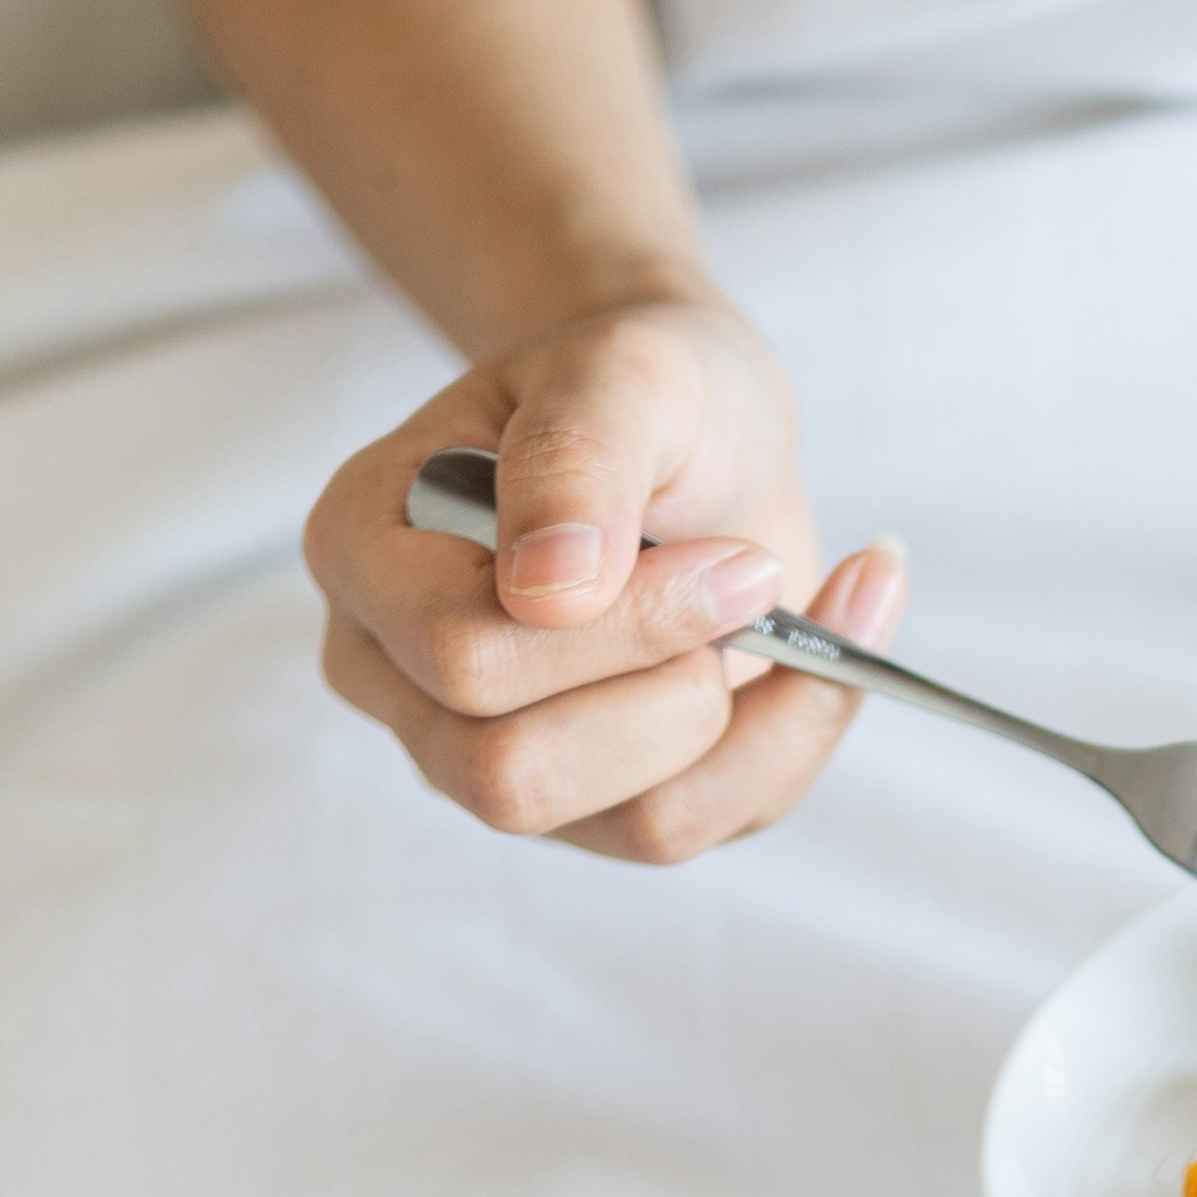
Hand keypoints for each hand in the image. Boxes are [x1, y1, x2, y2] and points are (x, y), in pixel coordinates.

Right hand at [305, 291, 904, 866]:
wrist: (693, 431)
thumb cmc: (640, 389)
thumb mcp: (623, 370)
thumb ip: (577, 458)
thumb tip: (548, 593)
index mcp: (367, 557)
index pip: (464, 657)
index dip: (621, 628)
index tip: (734, 554)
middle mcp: (400, 680)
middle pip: (514, 775)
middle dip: (673, 689)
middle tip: (752, 579)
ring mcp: (489, 759)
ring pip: (629, 826)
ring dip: (748, 726)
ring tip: (791, 609)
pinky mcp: (598, 807)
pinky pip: (702, 825)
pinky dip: (790, 746)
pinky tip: (830, 660)